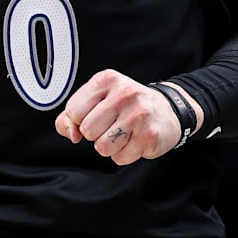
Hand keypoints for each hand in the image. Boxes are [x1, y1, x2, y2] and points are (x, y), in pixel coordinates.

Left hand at [54, 69, 179, 164]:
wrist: (167, 109)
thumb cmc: (125, 106)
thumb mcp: (96, 100)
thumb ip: (70, 116)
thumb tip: (70, 133)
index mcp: (106, 80)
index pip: (73, 111)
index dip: (78, 121)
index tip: (93, 117)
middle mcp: (123, 93)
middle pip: (87, 130)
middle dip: (95, 134)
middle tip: (112, 125)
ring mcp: (138, 113)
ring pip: (102, 147)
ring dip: (109, 147)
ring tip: (123, 133)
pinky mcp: (149, 135)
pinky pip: (120, 158)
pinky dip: (124, 154)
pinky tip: (135, 140)